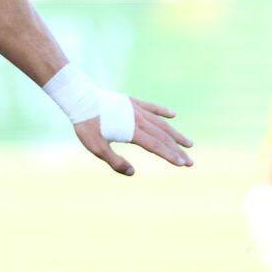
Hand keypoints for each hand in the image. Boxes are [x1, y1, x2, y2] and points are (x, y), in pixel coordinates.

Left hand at [74, 99, 193, 176]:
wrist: (81, 99)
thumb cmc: (87, 125)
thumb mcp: (97, 148)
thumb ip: (115, 161)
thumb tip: (132, 172)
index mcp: (131, 131)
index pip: (156, 146)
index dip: (170, 156)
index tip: (183, 164)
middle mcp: (138, 119)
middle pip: (163, 137)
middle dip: (178, 150)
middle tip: (191, 161)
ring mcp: (137, 109)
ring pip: (161, 123)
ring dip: (176, 134)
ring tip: (189, 143)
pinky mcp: (132, 102)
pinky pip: (152, 107)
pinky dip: (163, 111)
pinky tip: (173, 115)